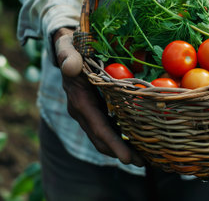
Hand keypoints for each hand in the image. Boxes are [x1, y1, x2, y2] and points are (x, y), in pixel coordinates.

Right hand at [54, 28, 144, 166]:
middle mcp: (82, 110)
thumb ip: (69, 56)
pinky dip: (120, 134)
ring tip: (143, 156)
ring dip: (122, 147)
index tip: (127, 158)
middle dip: (121, 152)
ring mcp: (88, 111)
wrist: (65, 46)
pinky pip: (107, 126)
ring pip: (105, 135)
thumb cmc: (70, 45)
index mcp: (78, 100)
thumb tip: (70, 68)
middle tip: (143, 162)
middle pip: (102, 138)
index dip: (112, 143)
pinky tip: (136, 137)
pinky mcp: (95, 107)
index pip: (97, 127)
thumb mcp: (68, 47)